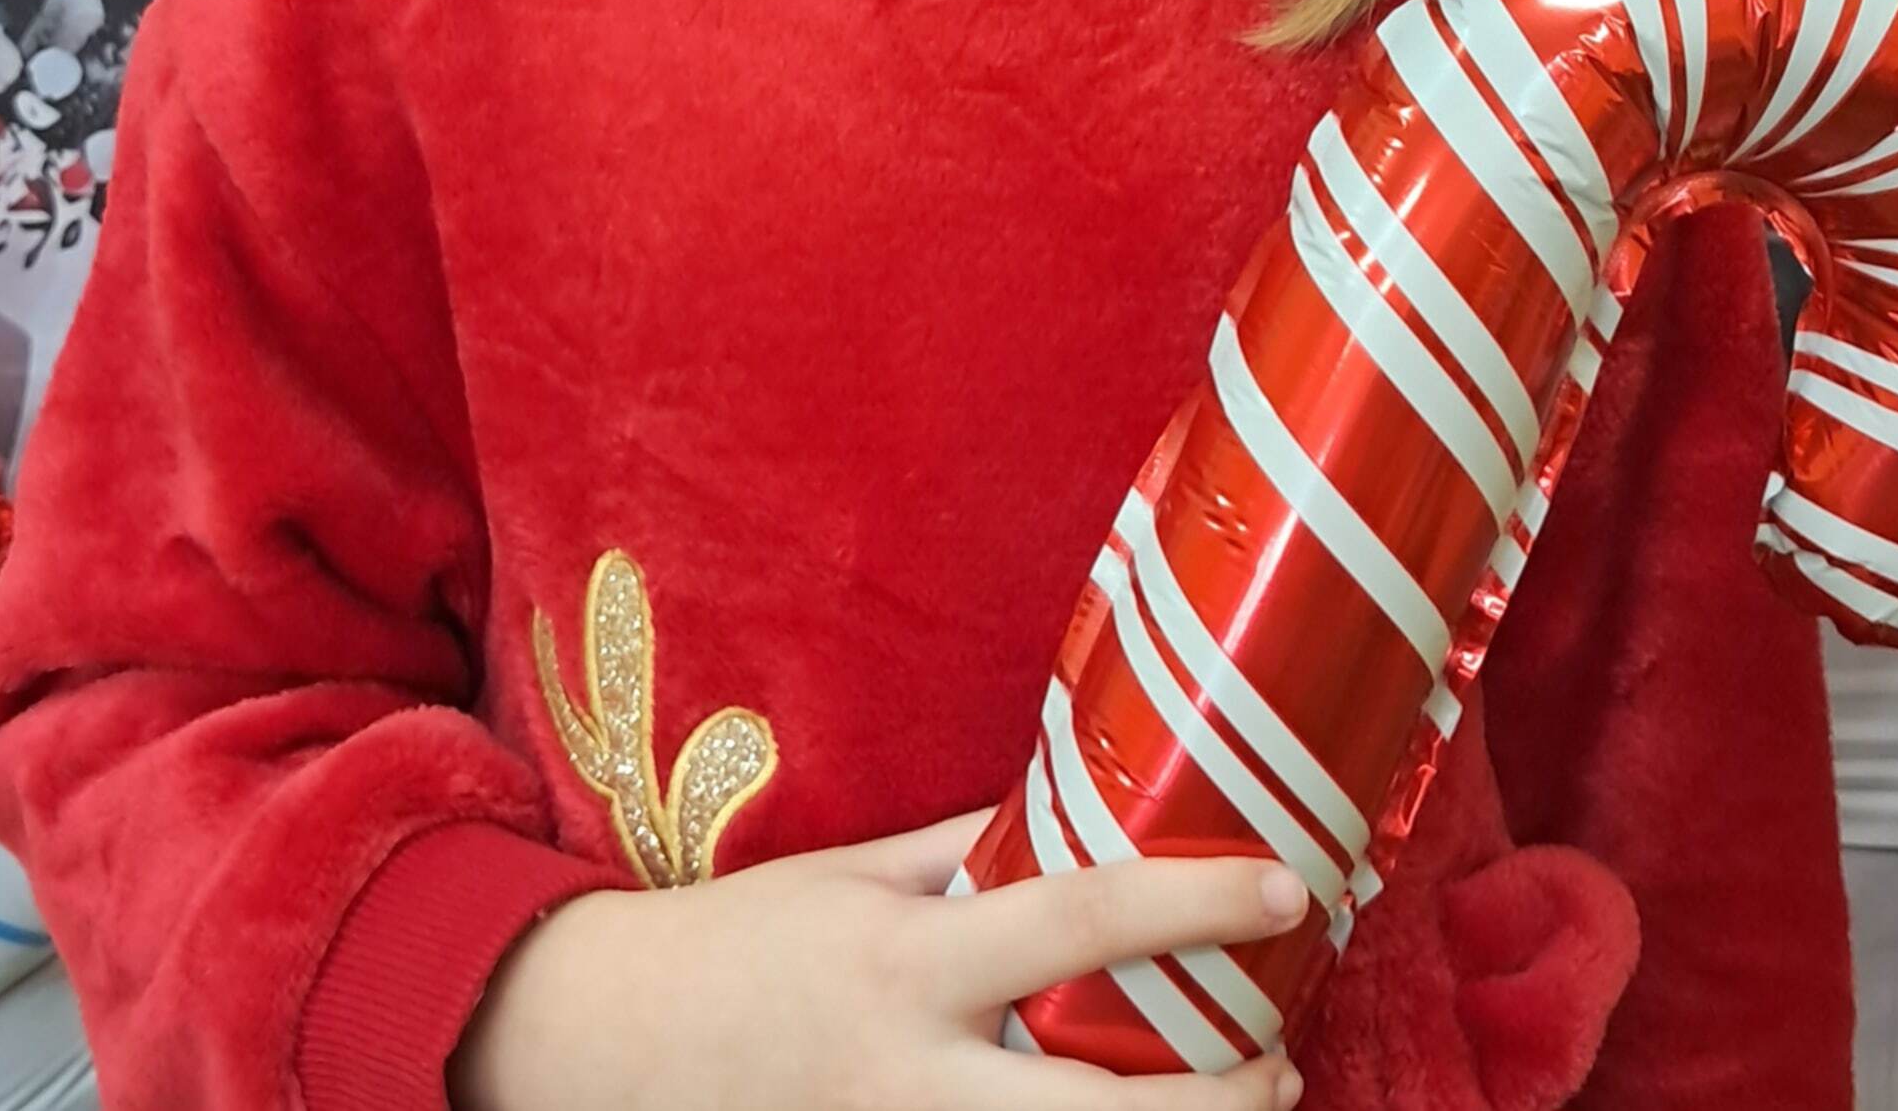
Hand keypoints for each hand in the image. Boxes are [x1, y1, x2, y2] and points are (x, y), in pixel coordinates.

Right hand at [450, 807, 1306, 1110]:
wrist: (608, 1050)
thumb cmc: (744, 943)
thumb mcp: (857, 876)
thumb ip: (969, 856)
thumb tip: (1082, 815)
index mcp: (910, 958)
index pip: (1078, 919)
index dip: (1191, 902)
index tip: (1288, 887)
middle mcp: (915, 1073)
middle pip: (1099, 1109)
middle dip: (1216, 1099)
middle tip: (1286, 1056)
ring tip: (1252, 1104)